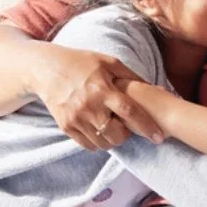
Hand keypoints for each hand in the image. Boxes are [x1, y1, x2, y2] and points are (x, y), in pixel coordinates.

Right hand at [31, 46, 163, 151]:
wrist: (47, 68)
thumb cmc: (83, 62)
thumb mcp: (109, 62)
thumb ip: (132, 77)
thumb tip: (156, 89)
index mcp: (103, 89)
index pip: (130, 112)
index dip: (147, 126)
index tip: (159, 137)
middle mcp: (88, 106)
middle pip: (117, 135)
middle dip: (128, 135)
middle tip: (127, 125)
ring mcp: (75, 118)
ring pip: (103, 143)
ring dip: (113, 139)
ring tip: (114, 126)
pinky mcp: (65, 126)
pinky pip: (87, 145)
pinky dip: (97, 142)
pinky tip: (100, 129)